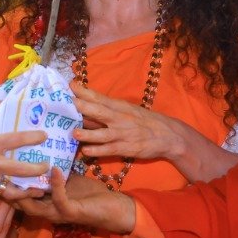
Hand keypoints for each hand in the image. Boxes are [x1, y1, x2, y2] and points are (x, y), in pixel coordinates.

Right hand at [5, 168, 135, 234]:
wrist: (113, 208)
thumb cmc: (88, 193)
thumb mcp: (66, 179)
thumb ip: (52, 170)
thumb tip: (42, 148)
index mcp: (43, 202)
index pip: (18, 196)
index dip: (5, 185)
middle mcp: (46, 210)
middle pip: (20, 203)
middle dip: (8, 189)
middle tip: (0, 169)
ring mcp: (58, 213)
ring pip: (34, 206)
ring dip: (27, 189)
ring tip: (22, 169)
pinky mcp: (72, 213)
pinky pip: (60, 200)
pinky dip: (56, 184)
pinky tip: (55, 169)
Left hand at [72, 83, 186, 163]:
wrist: (168, 135)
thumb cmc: (144, 121)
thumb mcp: (128, 111)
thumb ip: (107, 111)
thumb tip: (84, 107)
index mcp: (120, 106)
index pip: (100, 97)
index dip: (85, 91)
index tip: (71, 85)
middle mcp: (120, 118)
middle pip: (100, 112)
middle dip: (84, 107)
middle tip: (68, 103)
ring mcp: (123, 134)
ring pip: (103, 134)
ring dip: (88, 133)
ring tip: (74, 133)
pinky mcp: (127, 148)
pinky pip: (110, 150)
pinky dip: (98, 150)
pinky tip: (86, 151)